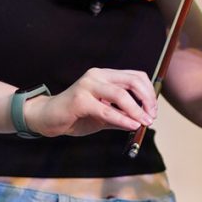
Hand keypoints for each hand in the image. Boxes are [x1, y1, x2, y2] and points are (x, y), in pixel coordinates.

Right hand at [30, 67, 158, 137]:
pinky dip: (122, 119)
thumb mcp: (104, 116)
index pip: (135, 77)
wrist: (48, 118)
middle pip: (132, 82)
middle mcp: (97, 75)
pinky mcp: (79, 100)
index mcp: (105, 75)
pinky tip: (132, 125)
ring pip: (120, 94)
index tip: (154, 110)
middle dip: (147, 100)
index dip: (149, 93)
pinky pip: (106, 110)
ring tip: (144, 122)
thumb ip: (122, 115)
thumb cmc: (76, 116)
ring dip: (136, 110)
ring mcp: (87, 85)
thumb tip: (144, 120)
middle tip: (152, 116)